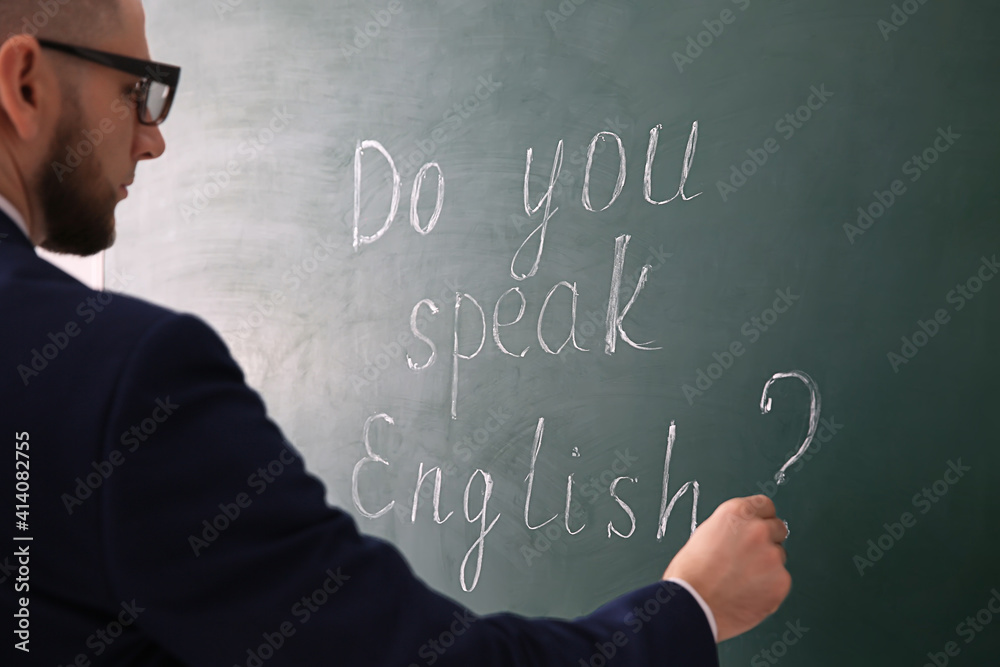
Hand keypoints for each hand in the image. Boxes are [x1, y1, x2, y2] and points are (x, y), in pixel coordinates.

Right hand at [662, 495, 790, 641]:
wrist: (691, 605)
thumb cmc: (690, 573)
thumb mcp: (705, 535)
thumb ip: (731, 530)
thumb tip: (744, 533)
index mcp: (736, 513)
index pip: (764, 505)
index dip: (760, 518)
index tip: (756, 528)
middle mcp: (758, 530)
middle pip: (777, 528)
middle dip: (767, 541)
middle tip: (749, 558)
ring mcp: (772, 556)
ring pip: (779, 557)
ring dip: (767, 566)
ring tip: (742, 581)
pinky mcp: (781, 581)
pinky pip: (781, 580)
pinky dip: (769, 587)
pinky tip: (748, 594)